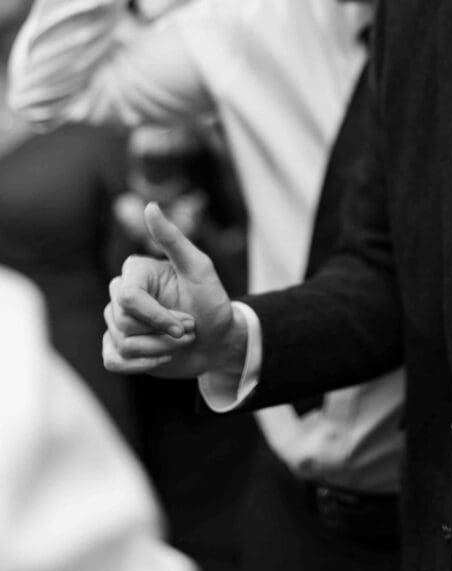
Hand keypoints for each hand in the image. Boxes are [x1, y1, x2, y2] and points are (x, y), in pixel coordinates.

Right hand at [103, 202, 246, 378]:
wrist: (218, 341)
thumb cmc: (211, 302)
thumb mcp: (199, 268)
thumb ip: (172, 239)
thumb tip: (149, 205)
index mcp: (136, 271)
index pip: (130, 299)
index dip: (158, 317)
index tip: (186, 323)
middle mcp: (121, 293)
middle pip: (123, 322)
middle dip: (163, 334)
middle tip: (188, 329)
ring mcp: (117, 322)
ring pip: (122, 345)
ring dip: (160, 350)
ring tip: (180, 341)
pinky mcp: (117, 348)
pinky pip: (114, 361)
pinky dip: (143, 365)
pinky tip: (162, 357)